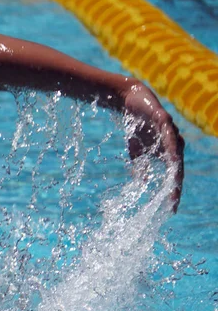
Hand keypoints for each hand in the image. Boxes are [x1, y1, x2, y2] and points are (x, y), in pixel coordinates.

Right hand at [122, 81, 184, 211]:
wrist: (131, 101)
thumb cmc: (136, 127)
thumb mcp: (136, 151)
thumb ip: (141, 166)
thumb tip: (141, 182)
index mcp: (168, 153)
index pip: (173, 175)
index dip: (172, 191)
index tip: (170, 209)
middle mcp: (174, 144)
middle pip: (178, 169)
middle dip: (176, 186)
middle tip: (173, 201)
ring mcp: (171, 132)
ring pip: (176, 154)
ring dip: (176, 170)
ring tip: (175, 184)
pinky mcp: (164, 120)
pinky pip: (169, 135)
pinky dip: (171, 146)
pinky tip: (171, 156)